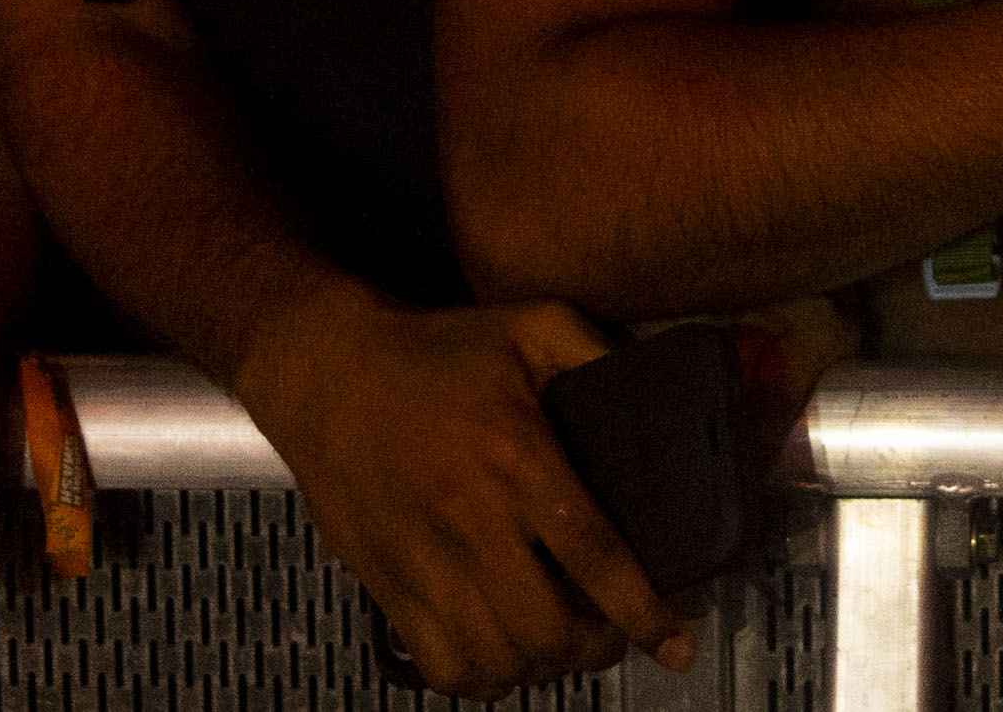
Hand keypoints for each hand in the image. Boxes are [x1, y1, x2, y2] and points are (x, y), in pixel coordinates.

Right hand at [234, 291, 682, 694]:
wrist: (327, 371)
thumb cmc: (433, 351)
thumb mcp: (531, 325)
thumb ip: (599, 355)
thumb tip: (659, 389)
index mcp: (517, 459)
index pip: (595, 557)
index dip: (644, 612)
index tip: (675, 642)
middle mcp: (471, 522)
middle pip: (549, 630)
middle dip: (597, 647)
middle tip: (614, 633)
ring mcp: (423, 563)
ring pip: (497, 661)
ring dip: (543, 668)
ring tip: (562, 645)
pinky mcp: (386, 587)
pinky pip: (441, 668)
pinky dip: (481, 679)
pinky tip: (501, 654)